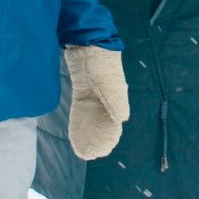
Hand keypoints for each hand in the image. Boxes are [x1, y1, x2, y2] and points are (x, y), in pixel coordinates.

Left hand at [65, 46, 129, 160]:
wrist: (88, 43)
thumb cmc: (101, 61)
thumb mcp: (109, 81)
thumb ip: (115, 99)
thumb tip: (122, 119)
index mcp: (116, 97)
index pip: (114, 122)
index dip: (110, 136)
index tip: (104, 150)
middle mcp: (106, 100)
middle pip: (102, 123)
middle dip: (97, 139)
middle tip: (89, 154)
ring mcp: (94, 97)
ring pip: (91, 120)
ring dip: (87, 134)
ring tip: (82, 149)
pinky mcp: (82, 93)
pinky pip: (81, 113)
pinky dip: (79, 124)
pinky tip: (75, 134)